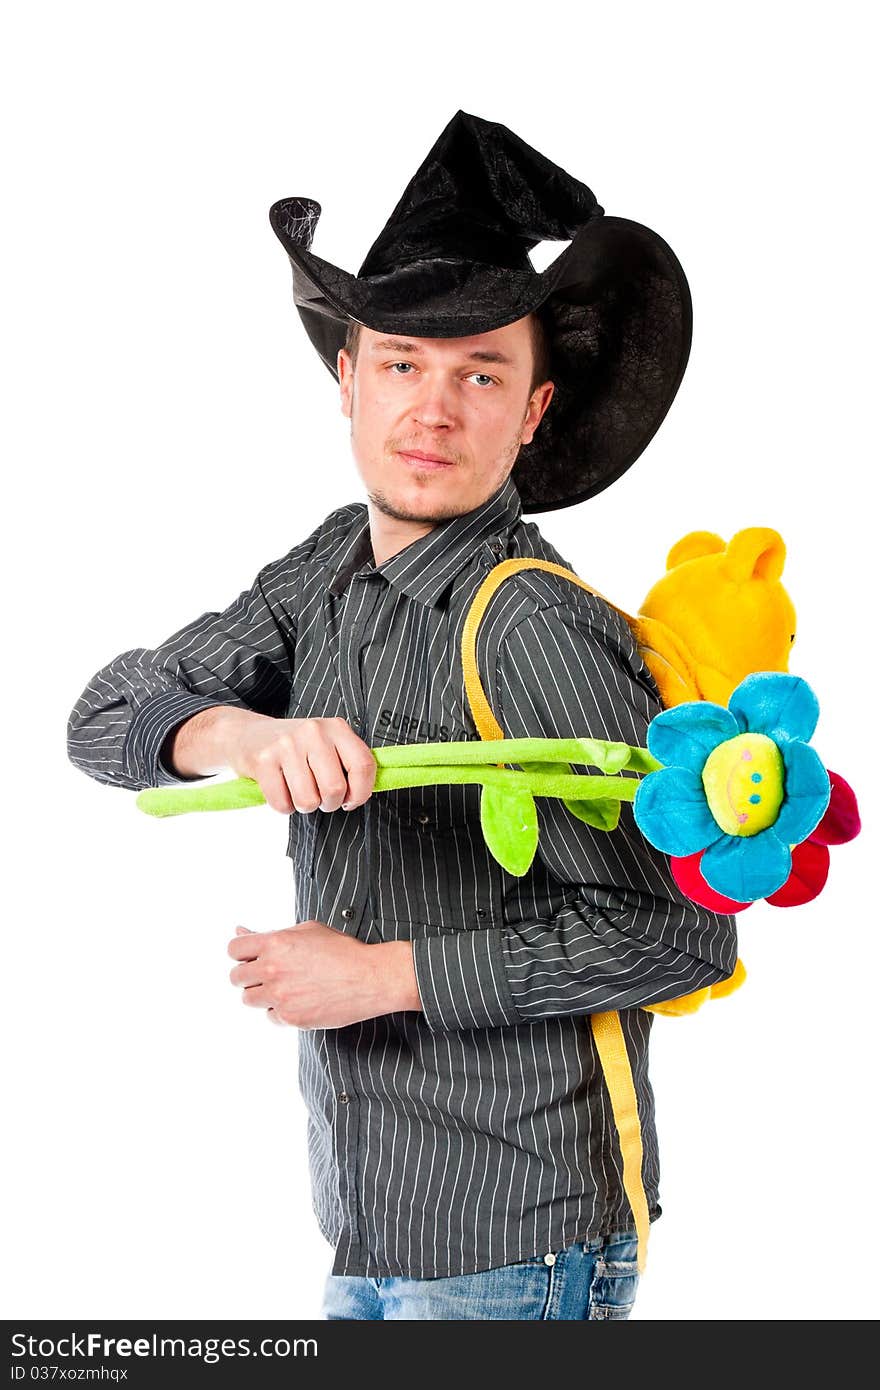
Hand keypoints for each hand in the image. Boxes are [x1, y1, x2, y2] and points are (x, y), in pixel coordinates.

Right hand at [224, 714, 376, 815]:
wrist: (246, 734)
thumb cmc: (294, 746)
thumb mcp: (326, 743)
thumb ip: (348, 762)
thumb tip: (364, 792)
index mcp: (336, 727)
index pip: (363, 765)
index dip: (361, 793)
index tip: (351, 800)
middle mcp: (313, 732)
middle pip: (335, 788)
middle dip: (329, 803)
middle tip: (319, 797)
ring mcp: (287, 745)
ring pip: (308, 801)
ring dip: (304, 806)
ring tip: (297, 790)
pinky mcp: (263, 761)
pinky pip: (282, 804)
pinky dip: (283, 806)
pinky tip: (280, 789)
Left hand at [227, 924, 420, 1028]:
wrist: (370, 977)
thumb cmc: (343, 951)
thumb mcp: (308, 930)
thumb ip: (272, 933)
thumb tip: (241, 931)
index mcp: (276, 943)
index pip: (234, 949)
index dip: (242, 953)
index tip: (251, 957)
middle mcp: (273, 969)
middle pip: (236, 977)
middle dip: (249, 975)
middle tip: (268, 974)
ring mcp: (280, 996)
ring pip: (249, 999)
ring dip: (262, 994)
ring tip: (285, 988)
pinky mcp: (291, 1017)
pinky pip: (270, 1016)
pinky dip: (280, 1011)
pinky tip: (299, 1001)